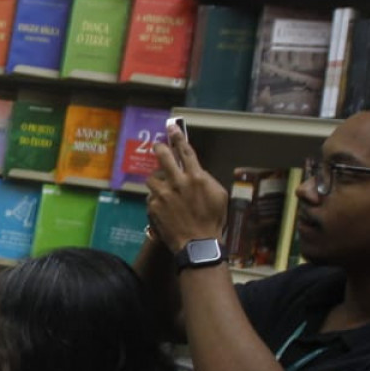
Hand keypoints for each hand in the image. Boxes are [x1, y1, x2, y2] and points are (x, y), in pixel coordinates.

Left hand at [145, 125, 228, 251]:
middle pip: (164, 157)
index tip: (171, 127)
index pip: (185, 152)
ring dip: (157, 181)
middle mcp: (178, 182)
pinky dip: (156, 200)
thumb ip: (206, 180)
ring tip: (163, 189)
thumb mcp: (219, 195)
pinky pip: (151, 197)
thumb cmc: (212, 220)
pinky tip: (163, 208)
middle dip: (160, 148)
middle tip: (157, 146)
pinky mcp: (152, 206)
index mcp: (196, 177)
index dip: (178, 137)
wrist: (197, 243)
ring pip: (152, 178)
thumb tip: (196, 171)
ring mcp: (163, 194)